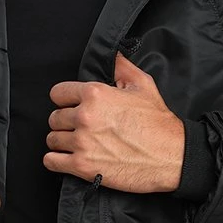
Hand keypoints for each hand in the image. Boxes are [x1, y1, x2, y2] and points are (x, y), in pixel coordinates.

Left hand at [43, 51, 184, 193]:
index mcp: (95, 94)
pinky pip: (51, 161)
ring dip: (62, 141)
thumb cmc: (158, 123)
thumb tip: (112, 56)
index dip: (65, 99)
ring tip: (76, 143)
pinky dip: (56, 160)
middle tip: (80, 127)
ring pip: (52, 139)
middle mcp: (85, 117)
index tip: (71, 106)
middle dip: (65, 122)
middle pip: (54, 118)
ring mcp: (82, 142)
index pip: (58, 93)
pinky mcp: (82, 166)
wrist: (171, 157)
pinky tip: (67, 158)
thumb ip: (122, 67)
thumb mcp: (143, 85)